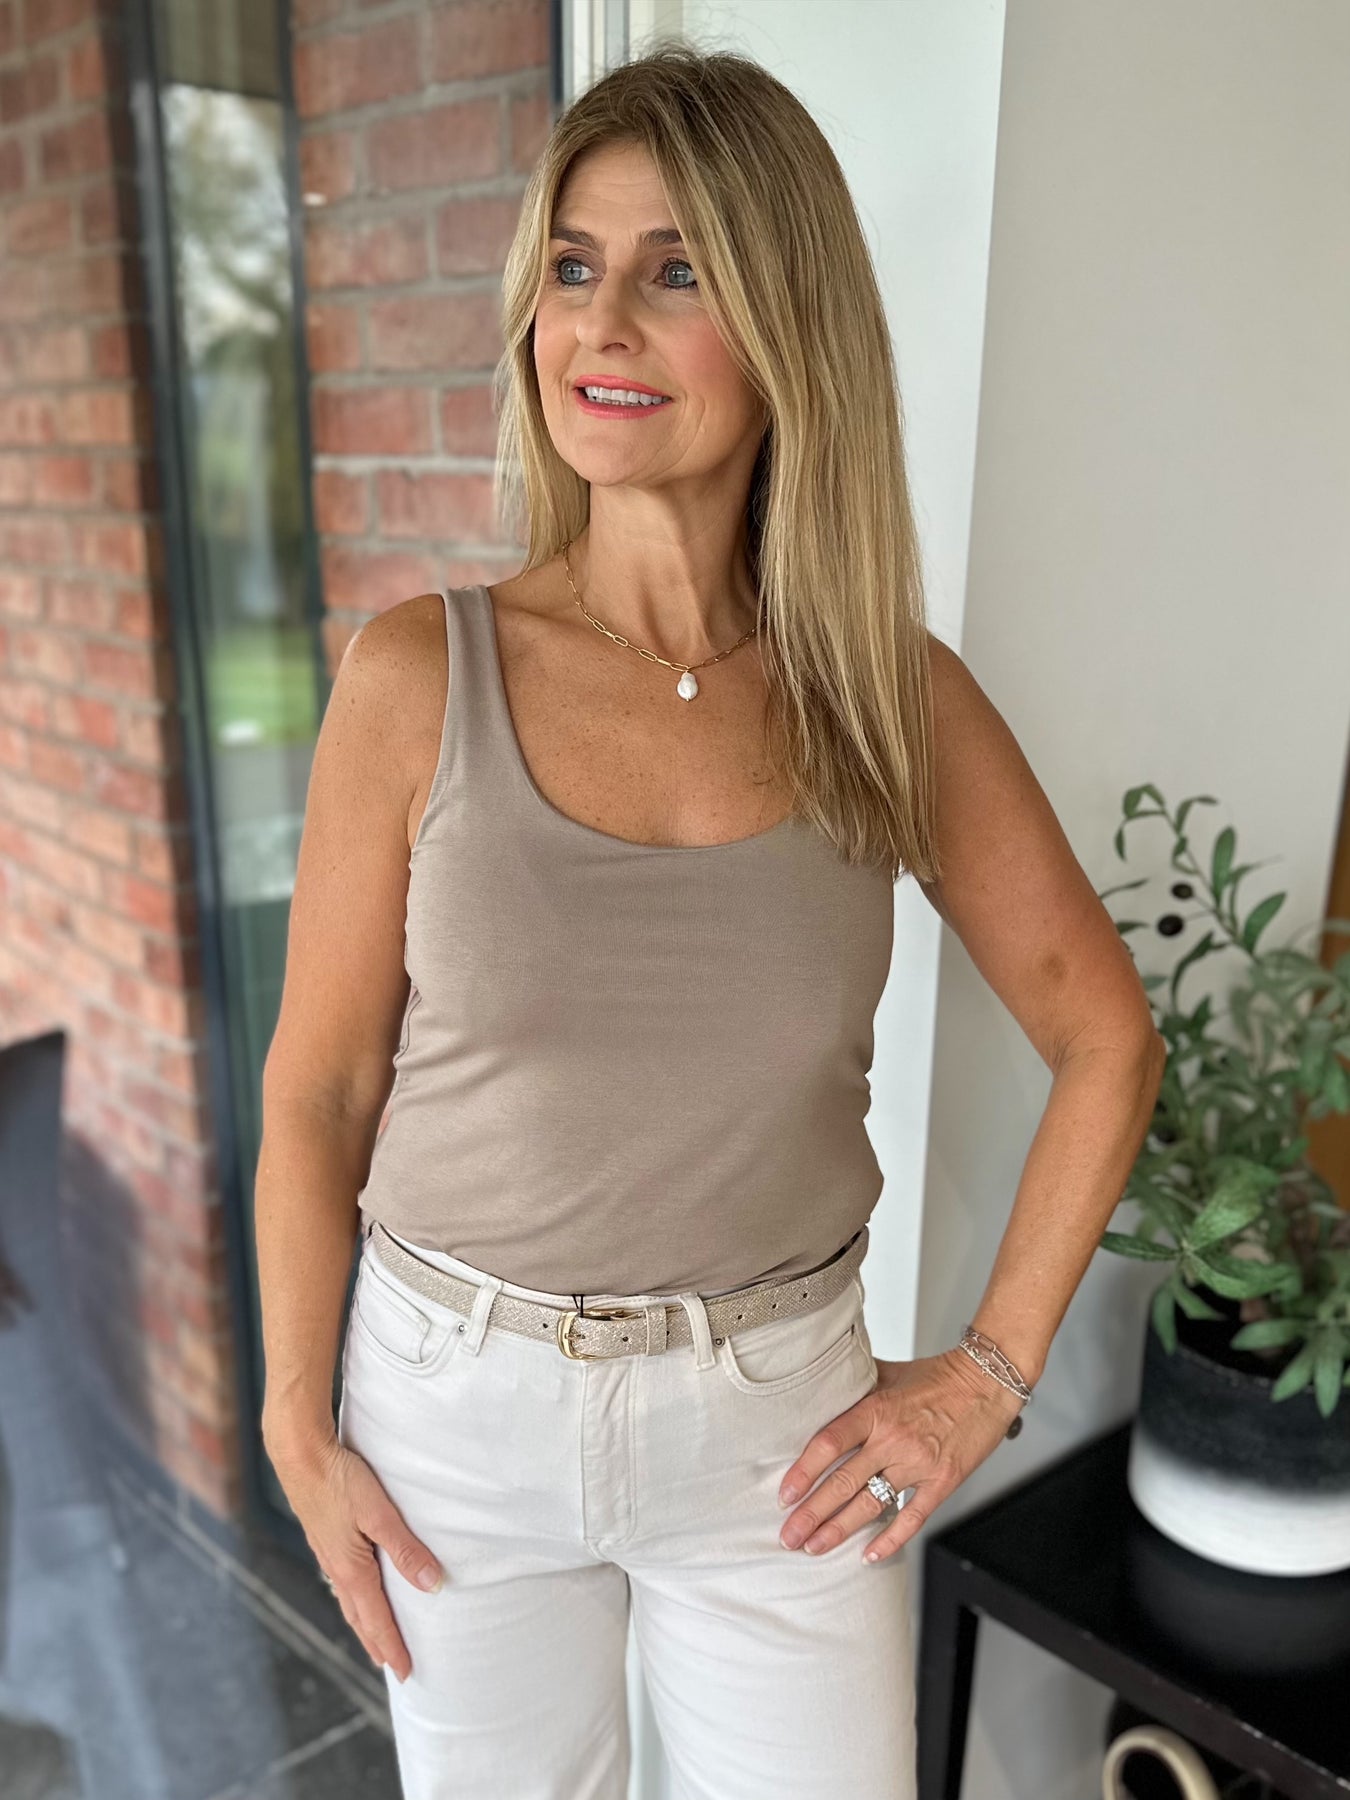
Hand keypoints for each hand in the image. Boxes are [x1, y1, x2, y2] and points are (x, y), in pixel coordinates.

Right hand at [267, 1432, 444, 1681]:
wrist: (299, 1454)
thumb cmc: (340, 1480)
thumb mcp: (380, 1514)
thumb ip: (407, 1550)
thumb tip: (433, 1586)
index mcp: (352, 1570)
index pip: (378, 1620)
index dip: (393, 1647)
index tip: (407, 1672)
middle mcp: (337, 1569)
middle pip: (360, 1618)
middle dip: (377, 1643)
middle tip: (392, 1667)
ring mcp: (327, 1553)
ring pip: (349, 1600)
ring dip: (364, 1623)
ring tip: (374, 1637)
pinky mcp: (323, 1537)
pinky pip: (341, 1581)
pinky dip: (353, 1598)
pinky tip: (355, 1589)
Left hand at [776, 1347, 1025, 1561]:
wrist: (986, 1382)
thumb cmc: (936, 1376)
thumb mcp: (888, 1372)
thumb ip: (855, 1384)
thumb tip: (822, 1385)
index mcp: (875, 1409)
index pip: (829, 1444)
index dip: (803, 1472)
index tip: (784, 1496)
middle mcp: (893, 1439)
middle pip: (843, 1482)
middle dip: (812, 1514)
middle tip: (788, 1537)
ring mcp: (918, 1463)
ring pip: (871, 1504)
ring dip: (839, 1530)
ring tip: (814, 1548)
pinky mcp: (942, 1481)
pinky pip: (912, 1517)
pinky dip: (890, 1540)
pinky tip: (869, 1555)